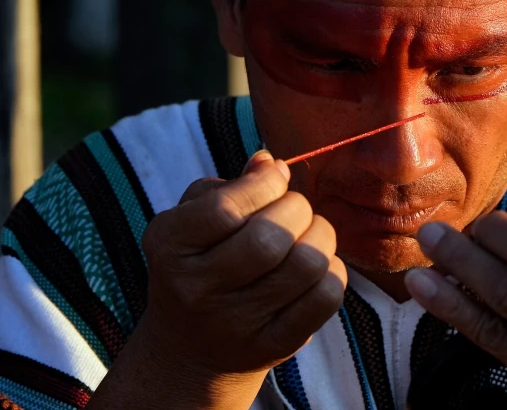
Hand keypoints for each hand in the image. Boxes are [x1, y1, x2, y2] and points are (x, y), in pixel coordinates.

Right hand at [140, 150, 345, 375]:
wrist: (189, 348)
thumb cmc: (199, 263)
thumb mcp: (192, 220)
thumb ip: (231, 186)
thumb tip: (269, 163)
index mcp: (169, 246)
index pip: (225, 208)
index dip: (264, 183)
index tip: (276, 177)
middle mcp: (197, 289)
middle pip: (270, 237)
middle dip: (297, 209)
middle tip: (294, 210)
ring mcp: (236, 323)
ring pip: (307, 264)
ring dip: (321, 237)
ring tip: (308, 235)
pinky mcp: (274, 345)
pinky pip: (325, 297)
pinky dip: (332, 271)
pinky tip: (316, 268)